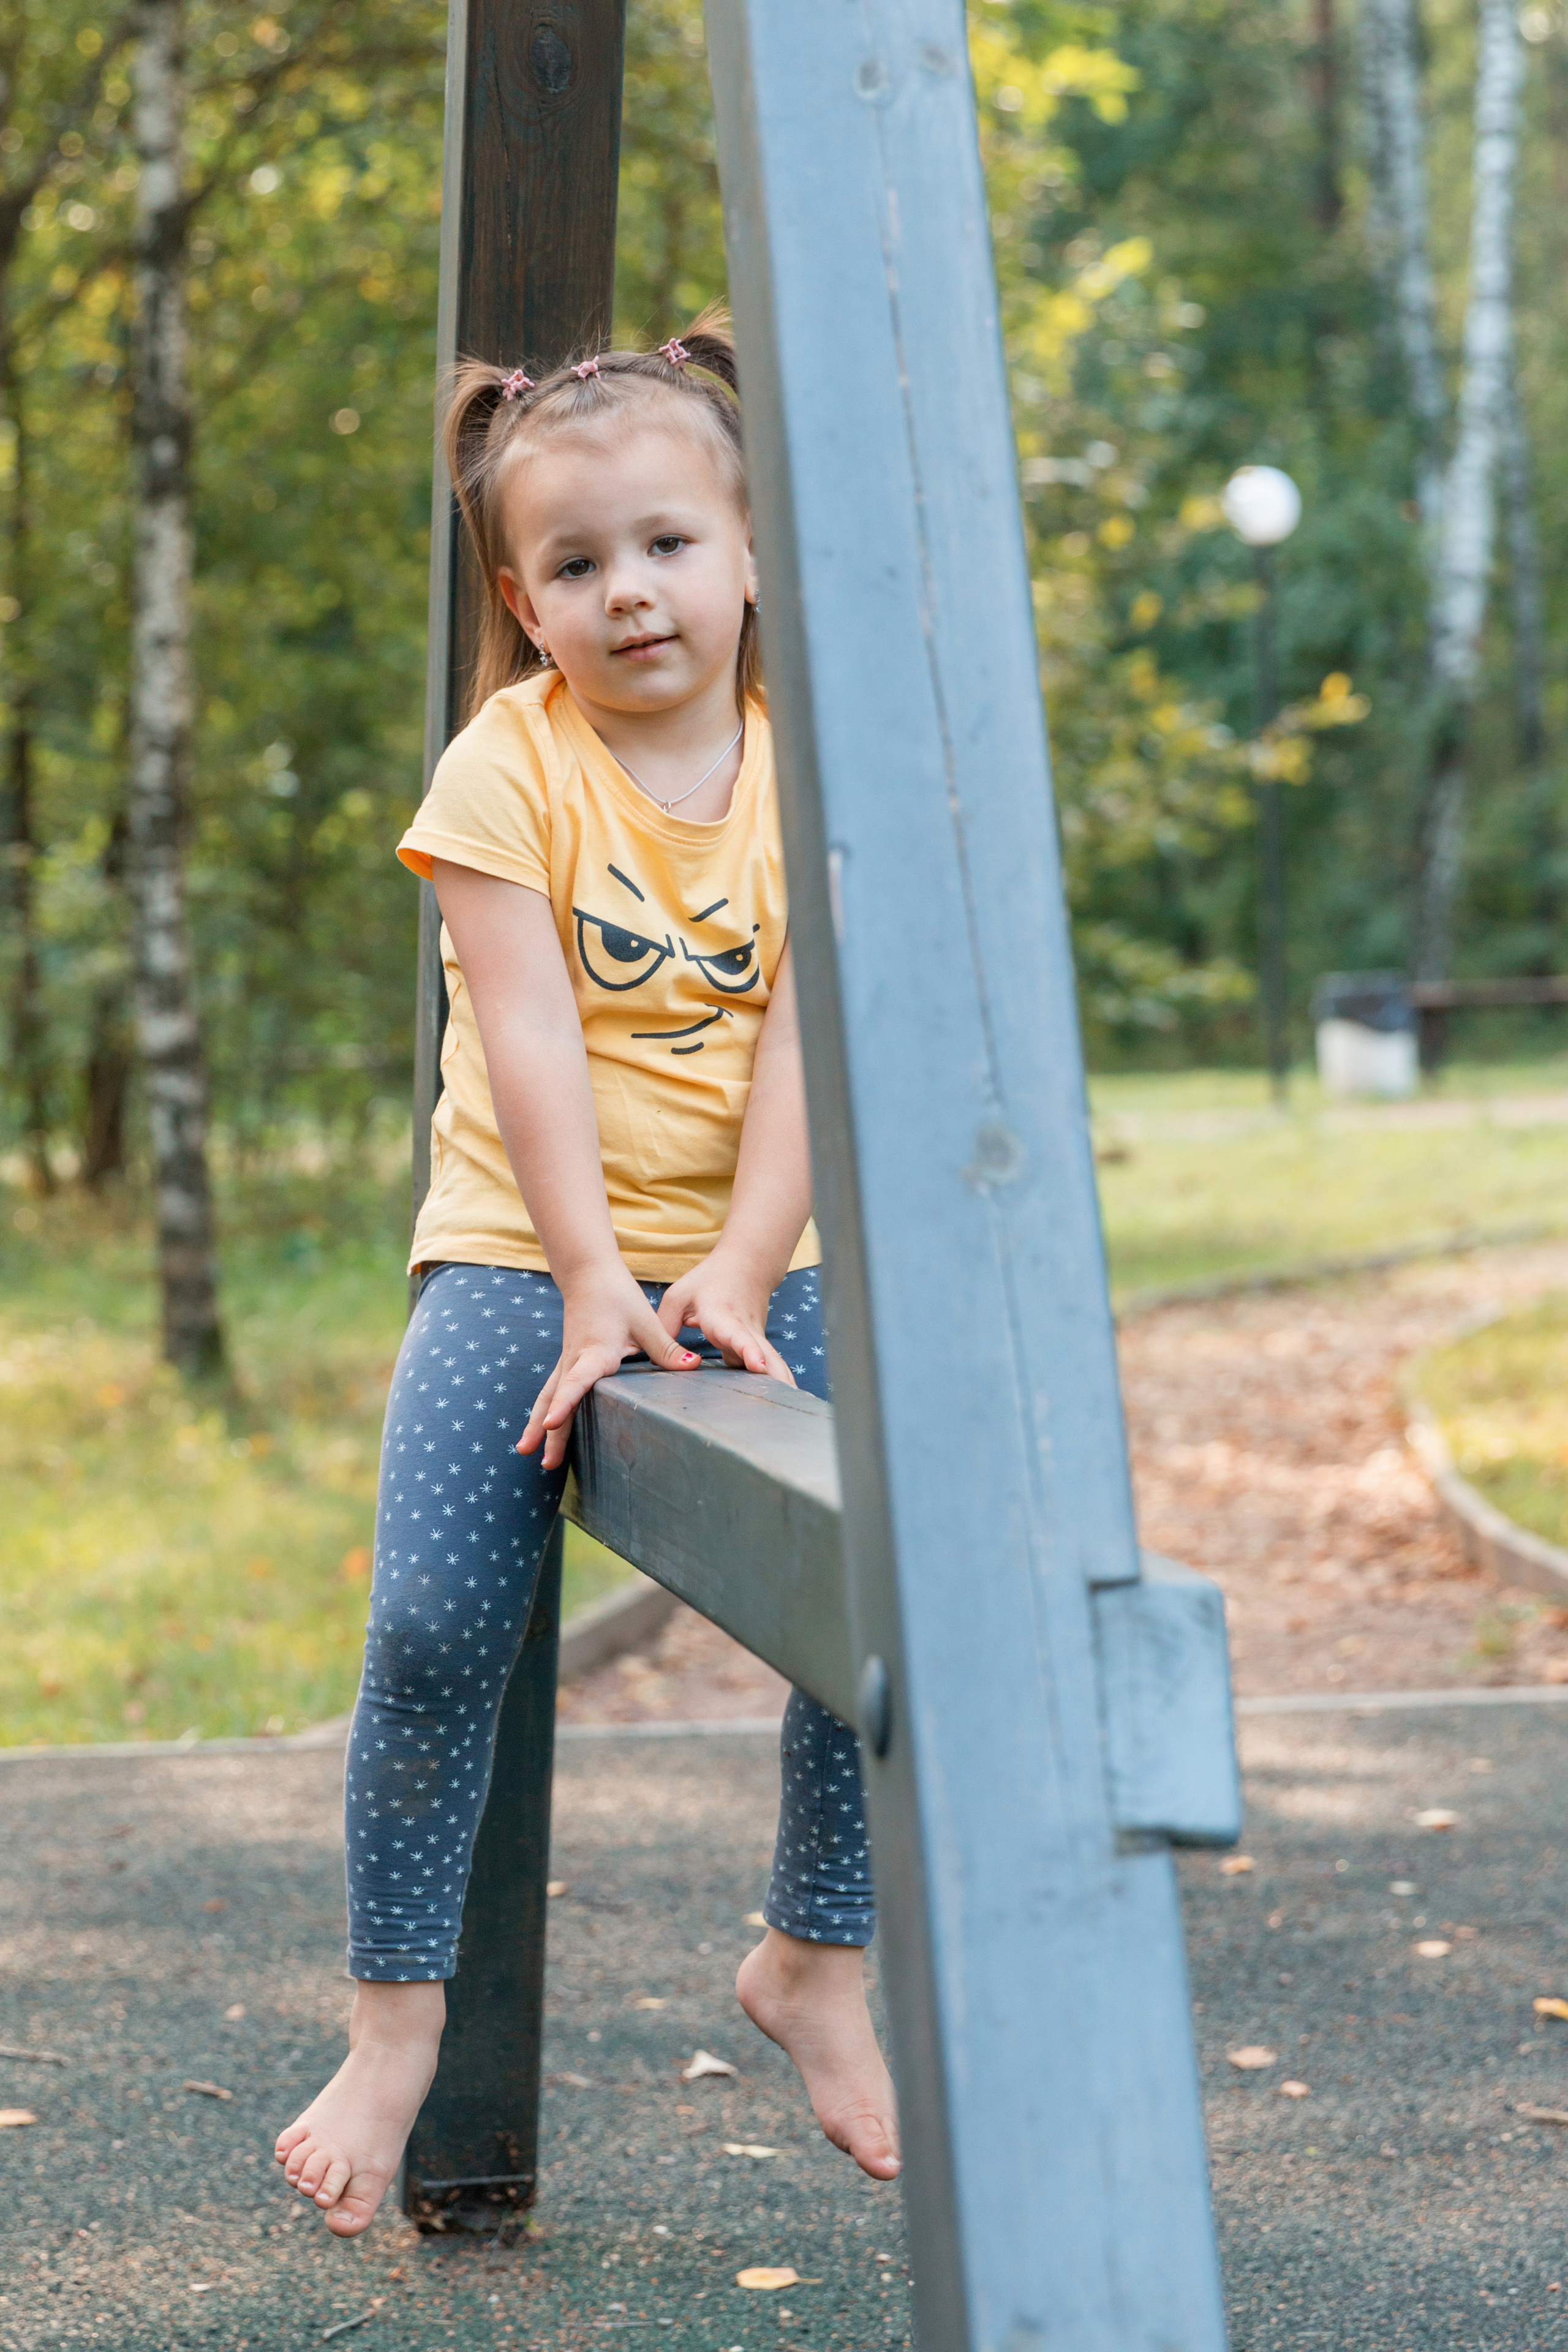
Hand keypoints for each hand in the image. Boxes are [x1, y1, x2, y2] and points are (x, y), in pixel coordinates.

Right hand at [518, 1264, 699, 1471]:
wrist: (589, 1274)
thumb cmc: (617, 1296)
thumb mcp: (645, 1320)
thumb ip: (666, 1347)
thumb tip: (693, 1366)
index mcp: (594, 1352)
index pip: (576, 1382)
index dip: (565, 1403)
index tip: (552, 1423)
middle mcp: (574, 1360)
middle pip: (555, 1398)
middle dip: (547, 1431)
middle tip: (541, 1460)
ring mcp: (566, 1361)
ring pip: (547, 1396)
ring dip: (537, 1424)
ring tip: (526, 1451)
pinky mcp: (567, 1361)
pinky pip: (551, 1390)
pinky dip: (543, 1410)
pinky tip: (538, 1430)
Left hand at [655, 1248, 795, 1384]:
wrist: (747, 1264)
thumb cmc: (708, 1281)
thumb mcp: (679, 1295)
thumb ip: (665, 1326)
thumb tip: (657, 1360)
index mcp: (722, 1314)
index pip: (737, 1334)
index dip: (747, 1351)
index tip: (758, 1366)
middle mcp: (744, 1327)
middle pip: (763, 1353)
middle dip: (772, 1374)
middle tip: (783, 1394)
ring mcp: (756, 1336)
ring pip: (771, 1360)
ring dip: (780, 1380)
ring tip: (791, 1402)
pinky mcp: (759, 1343)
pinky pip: (768, 1363)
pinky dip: (778, 1379)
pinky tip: (786, 1398)